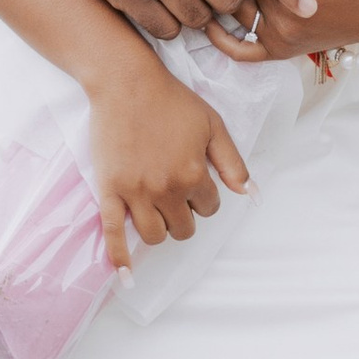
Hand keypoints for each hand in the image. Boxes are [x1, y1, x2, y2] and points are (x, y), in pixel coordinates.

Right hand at [85, 55, 250, 269]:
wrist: (125, 82)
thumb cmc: (171, 100)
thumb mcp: (213, 125)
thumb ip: (232, 162)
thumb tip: (249, 195)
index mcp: (193, 173)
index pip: (209, 208)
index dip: (204, 197)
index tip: (194, 182)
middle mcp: (166, 188)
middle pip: (183, 228)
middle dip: (184, 216)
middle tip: (175, 194)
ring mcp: (135, 192)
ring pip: (154, 235)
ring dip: (160, 229)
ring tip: (157, 211)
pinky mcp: (108, 190)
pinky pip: (113, 233)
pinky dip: (120, 257)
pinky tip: (126, 275)